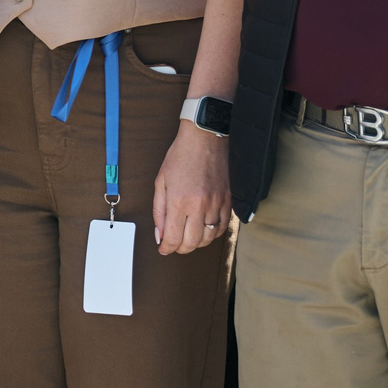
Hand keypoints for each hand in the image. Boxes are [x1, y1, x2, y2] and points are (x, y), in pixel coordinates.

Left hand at [152, 119, 230, 253]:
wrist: (205, 138)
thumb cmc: (180, 156)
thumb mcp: (161, 182)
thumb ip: (159, 211)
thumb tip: (160, 235)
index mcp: (179, 201)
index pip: (173, 238)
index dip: (166, 248)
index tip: (163, 248)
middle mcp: (199, 206)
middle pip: (192, 243)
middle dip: (180, 248)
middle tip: (174, 244)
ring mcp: (216, 204)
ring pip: (208, 239)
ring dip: (197, 243)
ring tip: (188, 236)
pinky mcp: (228, 201)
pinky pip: (222, 227)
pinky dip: (213, 234)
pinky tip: (205, 229)